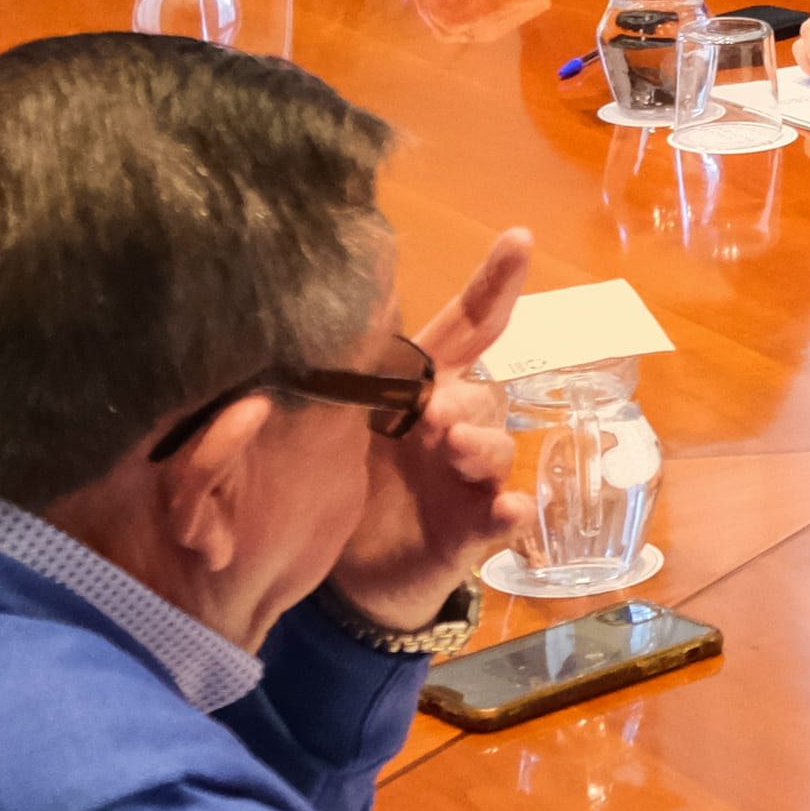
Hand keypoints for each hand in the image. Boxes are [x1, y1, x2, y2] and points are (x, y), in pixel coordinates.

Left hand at [328, 228, 539, 604]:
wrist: (345, 571)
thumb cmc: (336, 479)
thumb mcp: (323, 424)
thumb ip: (319, 382)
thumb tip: (290, 321)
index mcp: (422, 388)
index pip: (467, 328)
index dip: (494, 284)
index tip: (519, 239)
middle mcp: (456, 424)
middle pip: (481, 394)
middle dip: (462, 397)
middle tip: (433, 411)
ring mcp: (469, 478)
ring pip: (495, 449)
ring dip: (481, 446)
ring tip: (454, 449)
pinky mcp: (472, 531)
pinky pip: (500, 517)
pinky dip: (505, 511)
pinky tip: (506, 510)